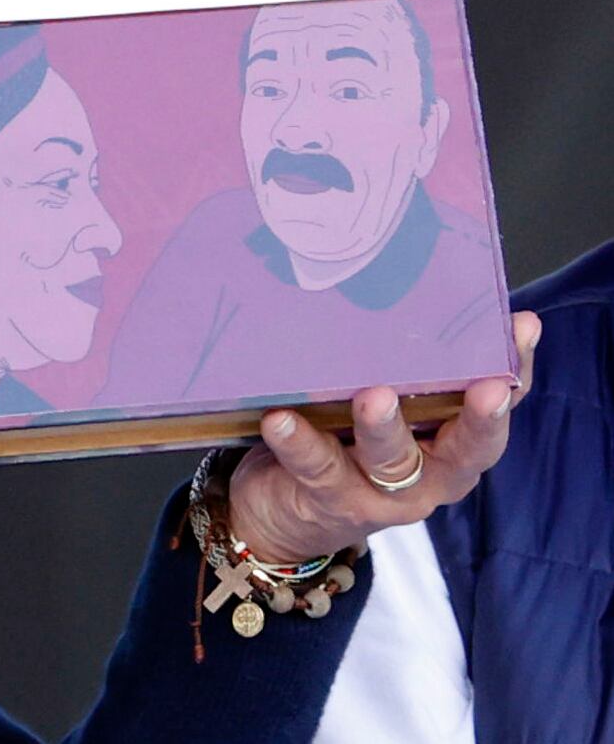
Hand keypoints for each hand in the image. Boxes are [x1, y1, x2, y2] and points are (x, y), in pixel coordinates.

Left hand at [227, 310, 540, 560]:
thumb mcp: (379, 404)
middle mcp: (431, 473)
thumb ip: (398, 368)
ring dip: (383, 427)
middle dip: (480, 417)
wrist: (282, 515)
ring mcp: (382, 494)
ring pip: (391, 460)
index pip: (498, 404)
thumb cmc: (339, 440)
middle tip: (485, 387)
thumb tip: (405, 288)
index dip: (515, 368)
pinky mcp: (331, 500)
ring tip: (375, 397)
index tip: (522, 326)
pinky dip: (300, 442)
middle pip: (467, 447)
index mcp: (452, 441)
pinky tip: (281, 419)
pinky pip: (317, 468)